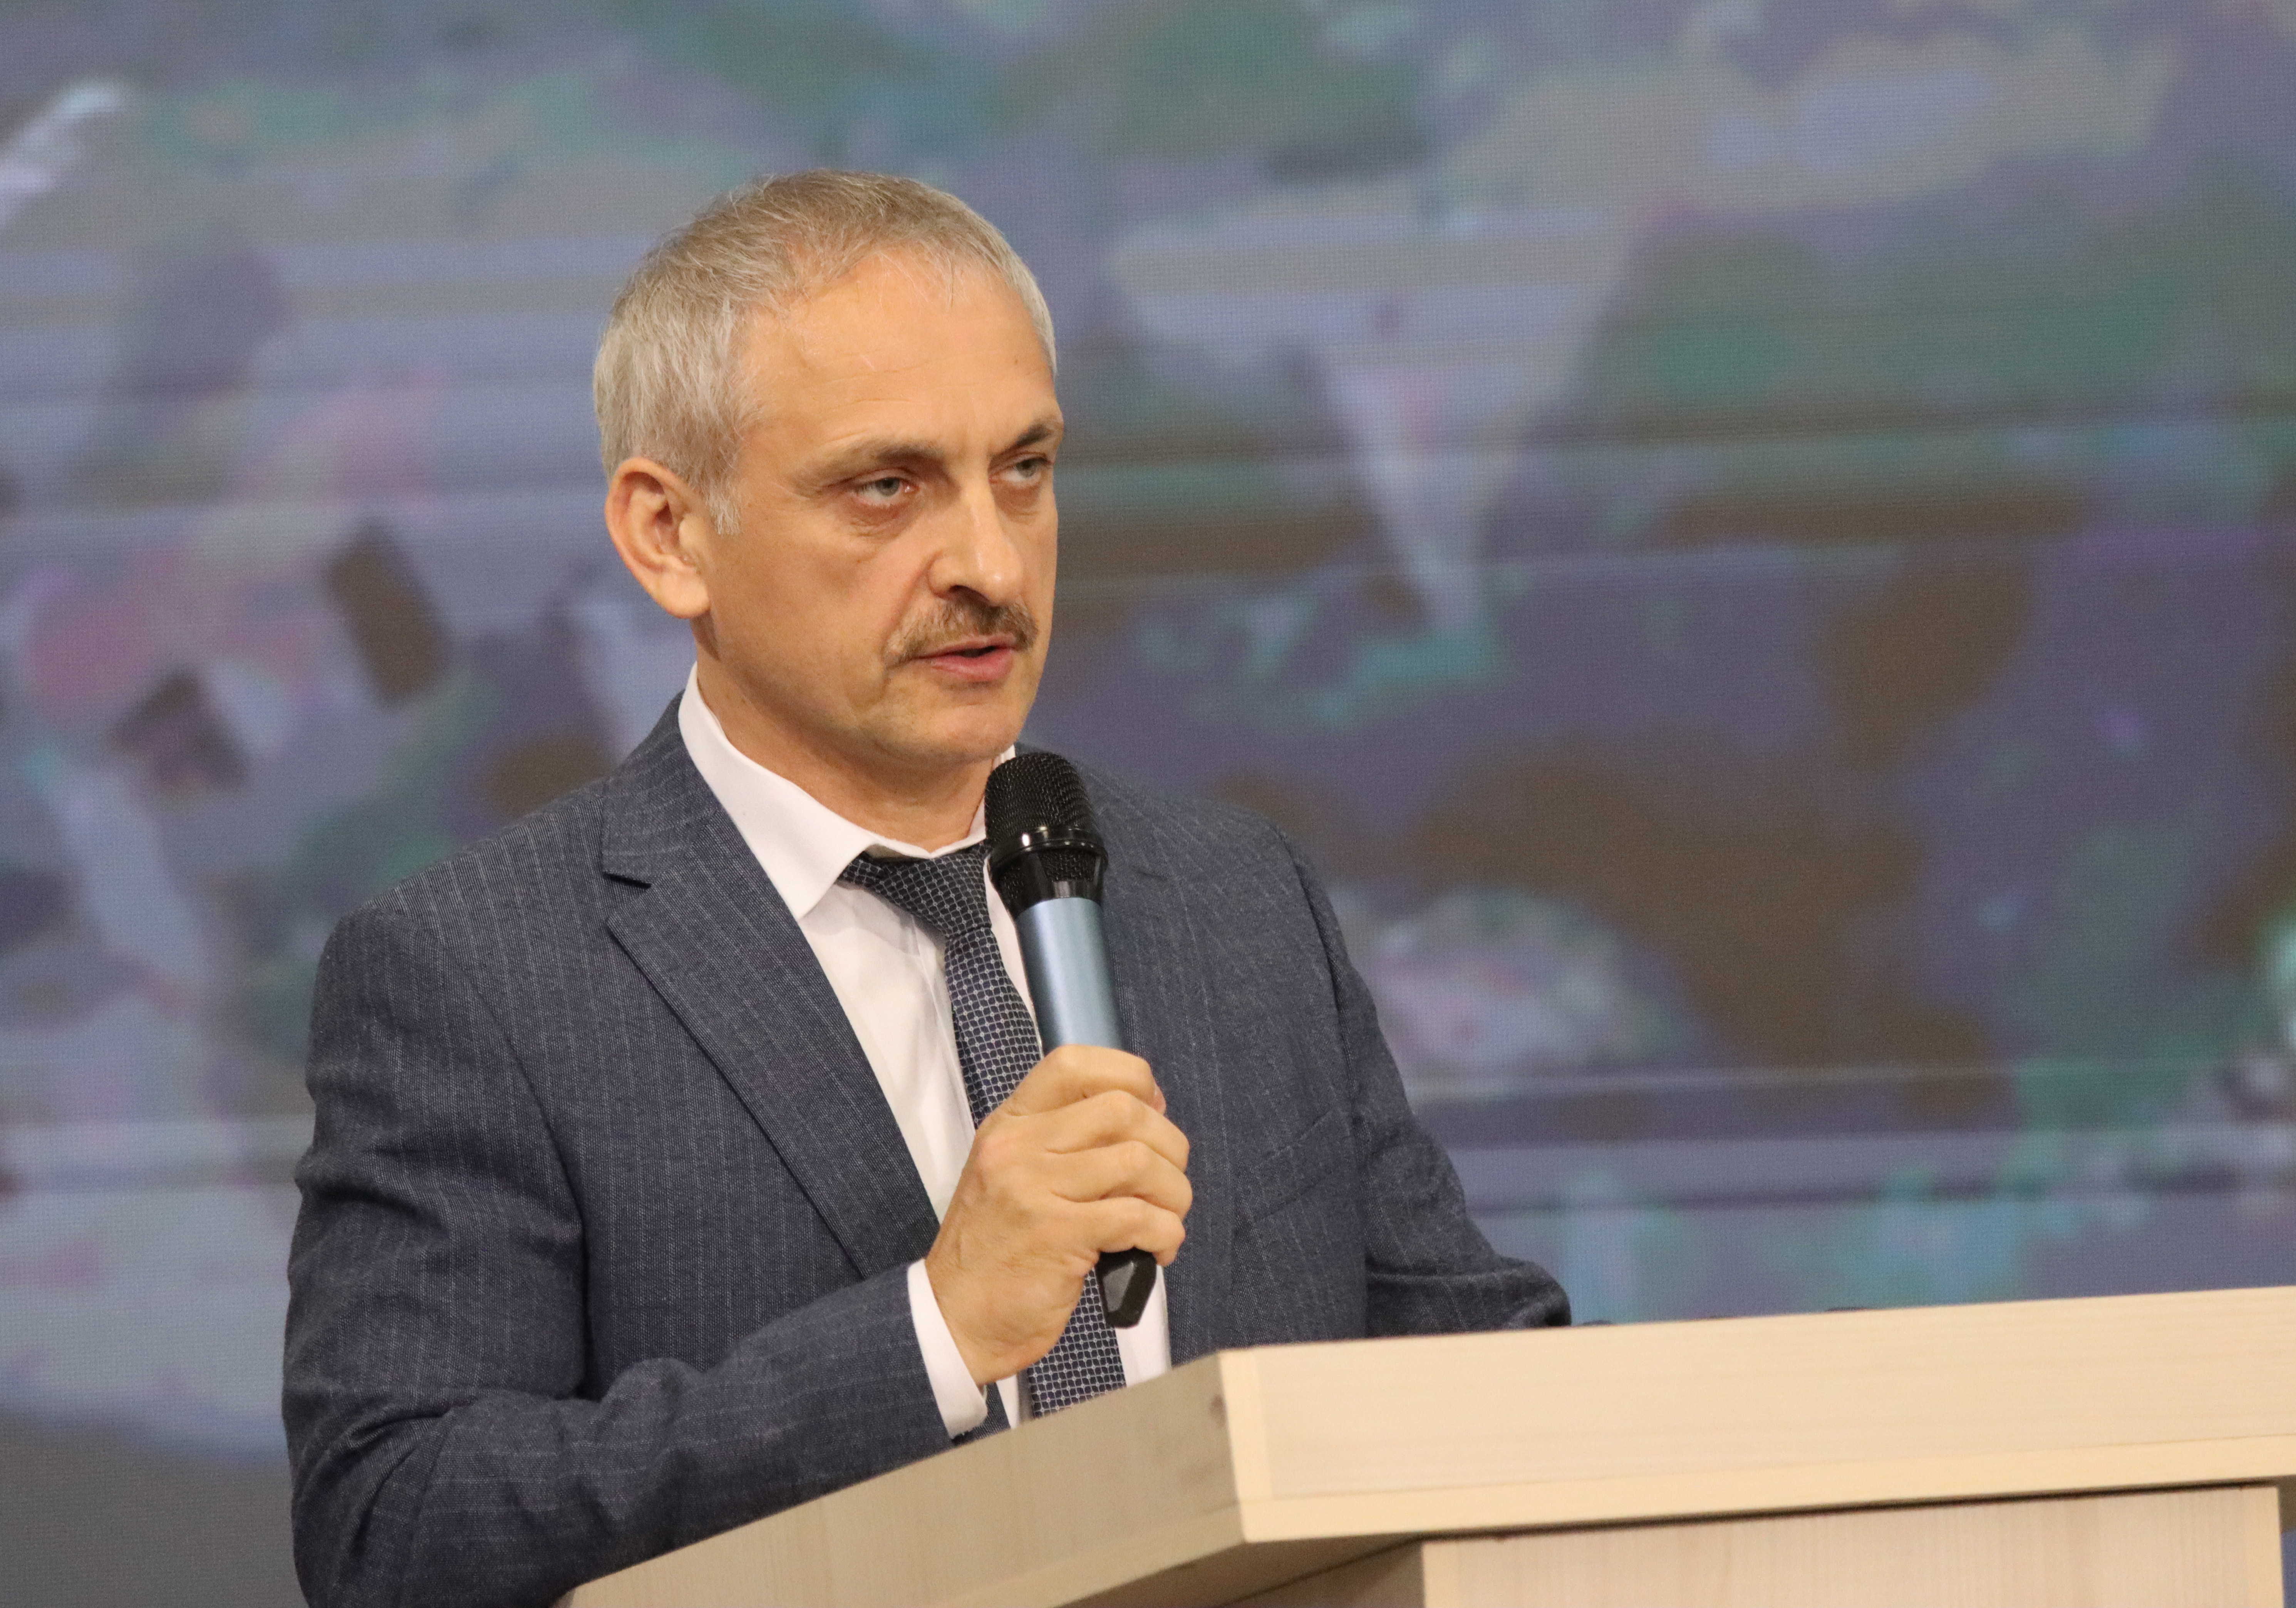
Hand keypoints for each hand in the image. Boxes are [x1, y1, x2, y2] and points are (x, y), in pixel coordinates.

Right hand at [924, 1044, 1190, 1384]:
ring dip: (1174, 1193)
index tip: (1153, 1113)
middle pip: (1122, 1109)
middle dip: (1168, 1145)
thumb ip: (1065, 1142)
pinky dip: (1166, 1232)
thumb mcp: (1015, 1175)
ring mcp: (1033, 1189)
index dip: (1132, 1078)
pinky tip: (1158, 1249)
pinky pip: (1137, 1216)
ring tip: (1168, 1219)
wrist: (955, 1318)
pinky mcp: (1056, 1235)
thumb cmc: (998, 1249)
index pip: (1074, 1062)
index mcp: (1011, 1123)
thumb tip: (1147, 1117)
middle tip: (1169, 1183)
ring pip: (1138, 1160)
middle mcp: (1018, 1146)